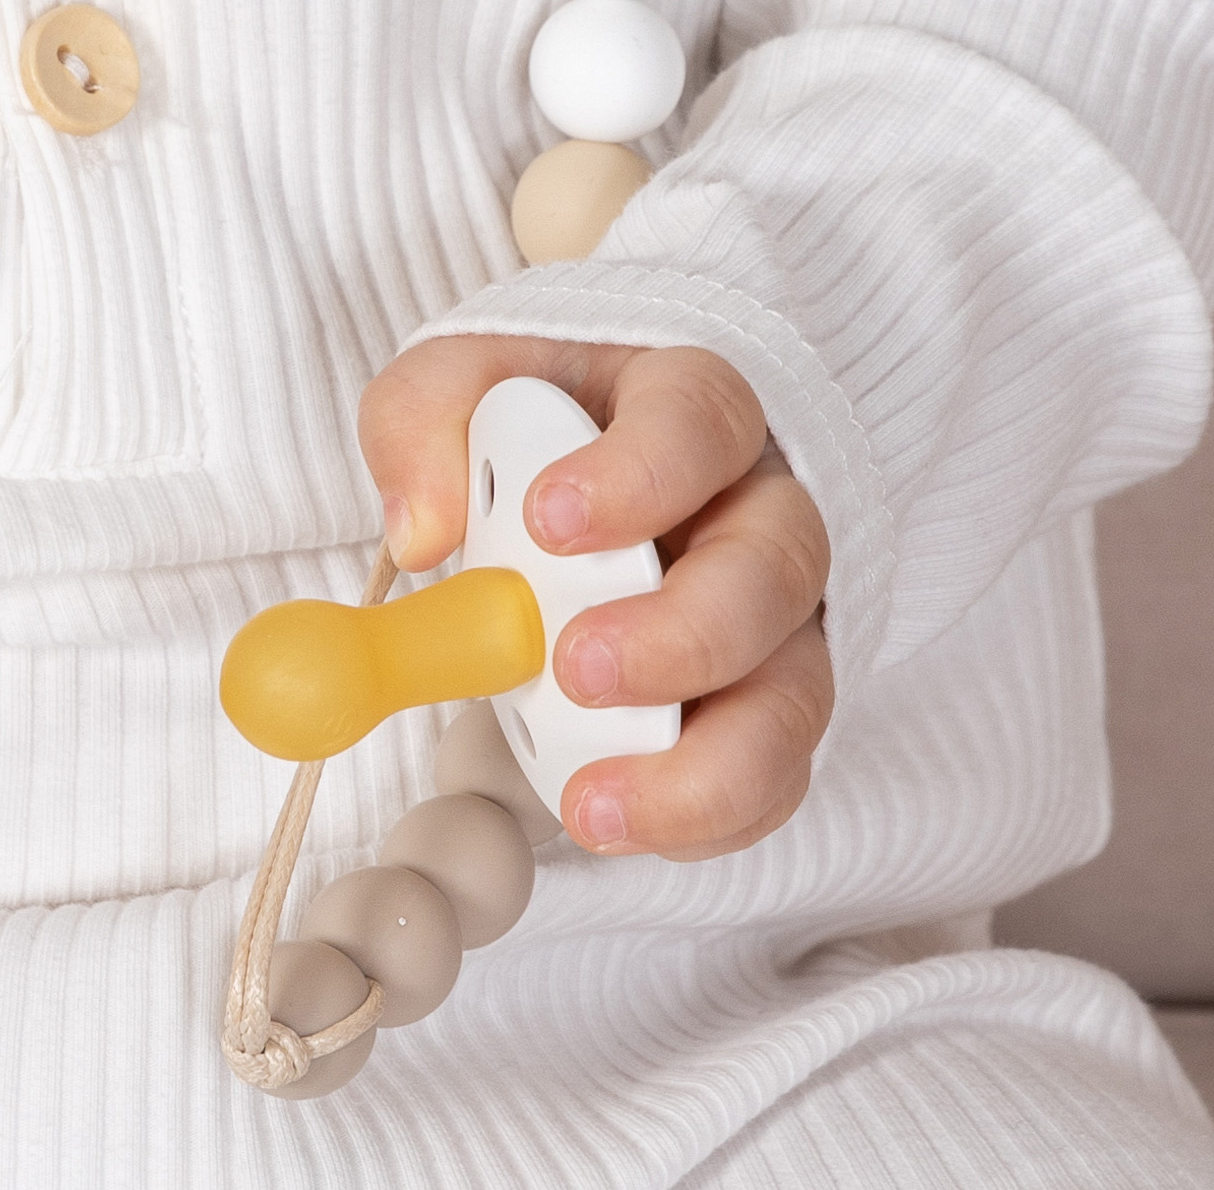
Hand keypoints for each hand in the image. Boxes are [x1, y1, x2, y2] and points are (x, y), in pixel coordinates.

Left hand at [356, 338, 832, 859]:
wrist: (566, 492)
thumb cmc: (526, 429)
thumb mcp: (456, 390)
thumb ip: (423, 425)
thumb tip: (421, 526)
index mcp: (691, 405)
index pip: (698, 419)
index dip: (637, 474)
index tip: (547, 519)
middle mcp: (761, 510)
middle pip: (773, 566)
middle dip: (678, 632)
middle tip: (574, 667)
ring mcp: (781, 619)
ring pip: (793, 693)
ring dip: (700, 762)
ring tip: (587, 797)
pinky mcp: (772, 708)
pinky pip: (777, 777)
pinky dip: (708, 818)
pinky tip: (619, 823)